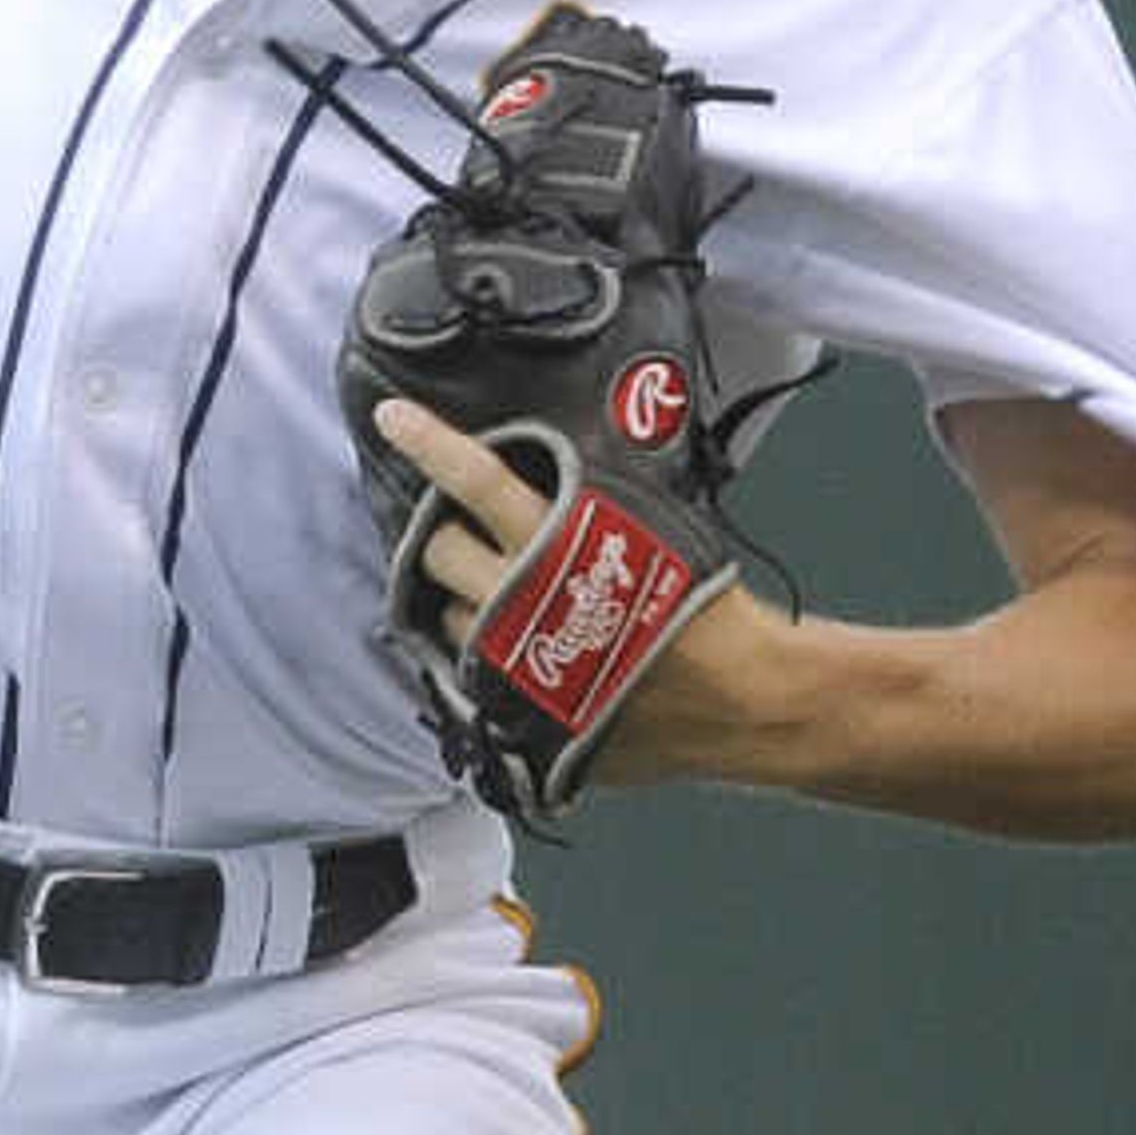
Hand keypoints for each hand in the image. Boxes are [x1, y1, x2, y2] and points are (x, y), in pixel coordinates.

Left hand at [370, 398, 791, 787]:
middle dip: (445, 538)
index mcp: (556, 550)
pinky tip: (513, 649)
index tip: (394, 419)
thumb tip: (546, 482)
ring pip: (447, 620)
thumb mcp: (654, 532)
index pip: (477, 482)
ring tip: (504, 598)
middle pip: (438, 552)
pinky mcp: (518, 715)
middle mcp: (520, 607)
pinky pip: (471, 678)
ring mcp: (511, 668)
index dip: (431, 444)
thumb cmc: (710, 612)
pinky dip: (481, 656)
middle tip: (469, 534)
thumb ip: (587, 509)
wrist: (741, 702)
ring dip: (462, 601)